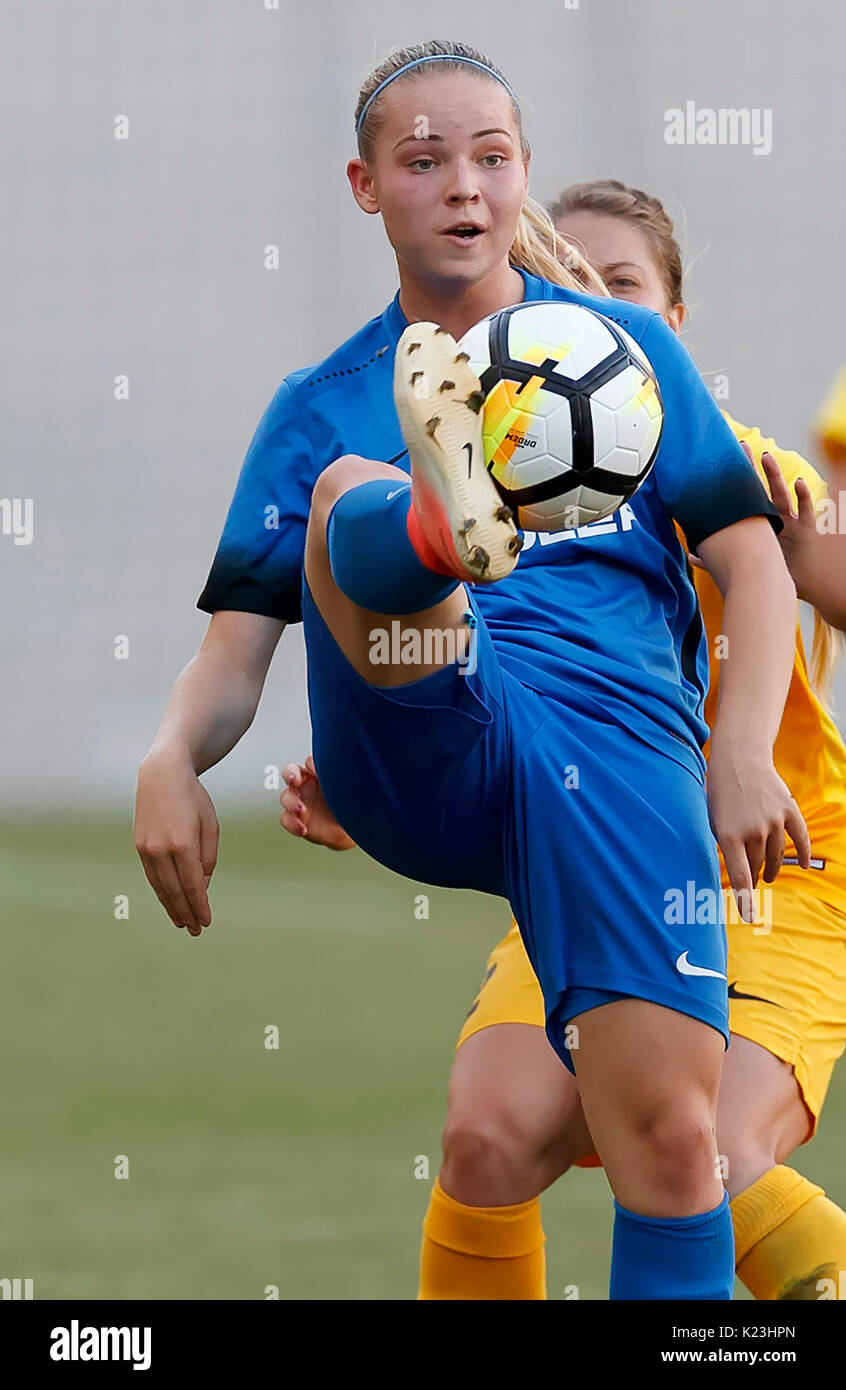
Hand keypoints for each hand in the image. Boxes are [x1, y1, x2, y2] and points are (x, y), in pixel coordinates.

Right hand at [134, 749, 218, 935]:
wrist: (161, 775)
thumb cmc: (193, 798)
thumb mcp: (210, 824)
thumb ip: (208, 857)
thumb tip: (202, 887)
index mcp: (183, 843)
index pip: (193, 884)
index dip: (199, 906)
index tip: (206, 921)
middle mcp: (161, 849)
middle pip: (174, 891)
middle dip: (186, 912)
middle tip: (196, 930)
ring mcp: (146, 848)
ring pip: (160, 887)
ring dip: (171, 907)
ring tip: (183, 923)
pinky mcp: (139, 846)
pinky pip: (152, 876)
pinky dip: (161, 892)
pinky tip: (169, 902)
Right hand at [279, 755, 354, 849]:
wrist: (352, 829)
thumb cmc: (354, 805)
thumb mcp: (354, 791)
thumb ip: (345, 780)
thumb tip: (342, 770)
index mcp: (321, 773)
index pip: (310, 762)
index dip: (312, 764)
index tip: (318, 771)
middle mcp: (307, 784)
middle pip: (291, 772)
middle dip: (290, 774)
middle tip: (294, 780)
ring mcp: (299, 801)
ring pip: (286, 796)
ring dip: (291, 802)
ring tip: (302, 810)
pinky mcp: (295, 819)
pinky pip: (285, 818)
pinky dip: (291, 823)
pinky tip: (303, 829)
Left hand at [686, 441, 815, 579]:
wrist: (788, 585)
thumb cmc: (766, 573)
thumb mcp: (741, 562)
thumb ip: (715, 558)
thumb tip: (690, 556)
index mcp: (759, 523)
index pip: (745, 496)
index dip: (735, 480)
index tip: (724, 460)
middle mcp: (774, 518)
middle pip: (761, 489)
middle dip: (752, 469)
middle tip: (742, 447)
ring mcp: (790, 521)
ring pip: (781, 494)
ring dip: (774, 476)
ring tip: (766, 458)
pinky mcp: (805, 530)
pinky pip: (806, 510)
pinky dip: (804, 496)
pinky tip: (800, 483)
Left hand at [706, 747, 810, 919]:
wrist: (739, 759)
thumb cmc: (720, 792)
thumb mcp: (712, 820)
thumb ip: (724, 845)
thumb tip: (734, 872)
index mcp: (728, 835)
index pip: (740, 876)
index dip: (746, 899)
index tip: (750, 917)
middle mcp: (752, 830)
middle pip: (757, 865)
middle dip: (753, 876)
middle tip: (752, 881)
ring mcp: (773, 820)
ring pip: (775, 855)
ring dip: (771, 867)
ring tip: (767, 875)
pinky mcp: (788, 810)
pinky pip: (800, 838)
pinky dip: (804, 853)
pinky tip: (804, 865)